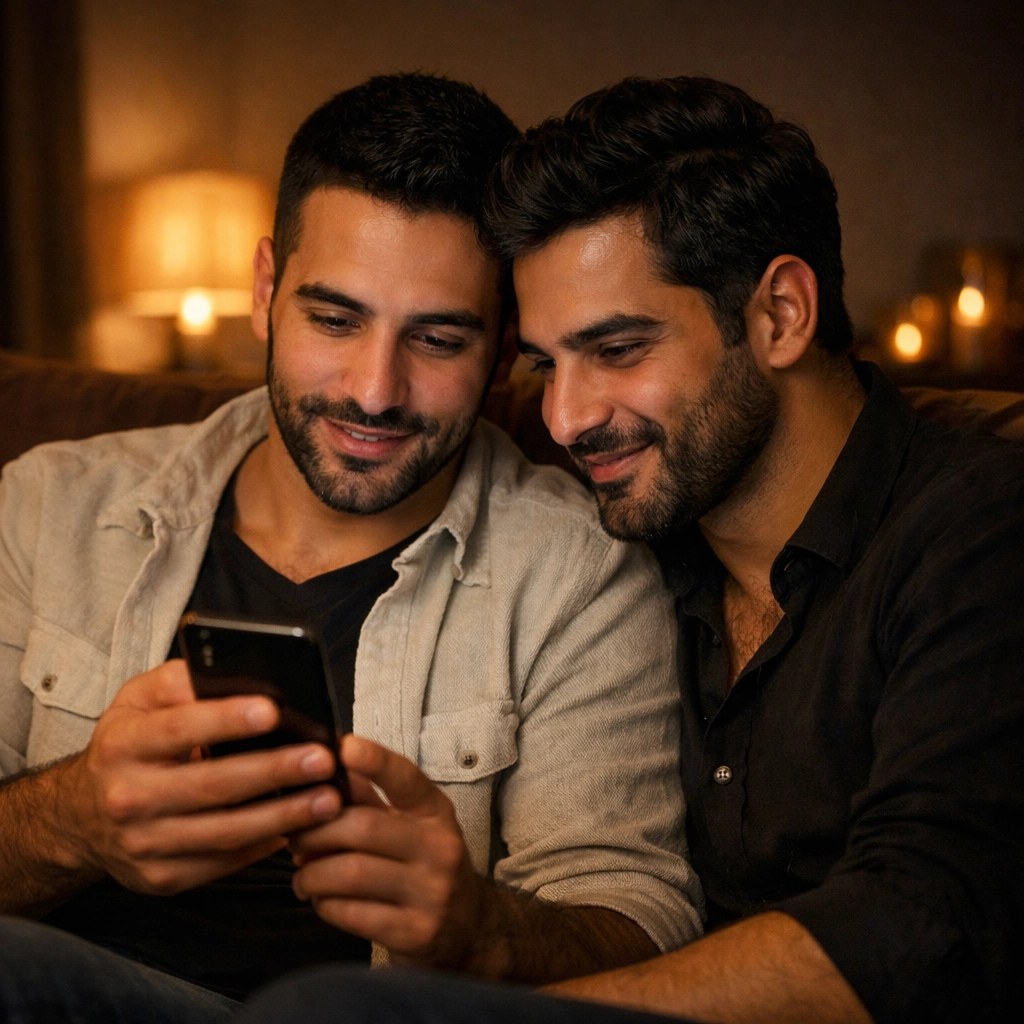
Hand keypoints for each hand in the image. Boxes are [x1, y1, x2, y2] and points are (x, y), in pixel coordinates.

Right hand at [57, 659, 342, 895]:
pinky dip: (267, 845)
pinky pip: (224, 862)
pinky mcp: (162, 877)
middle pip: (211, 785)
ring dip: (284, 816)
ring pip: (225, 832)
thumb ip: (178, 682)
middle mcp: (128, 797)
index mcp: (122, 745)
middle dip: (274, 771)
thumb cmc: (129, 746)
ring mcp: (144, 844)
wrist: (83, 815)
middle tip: (323, 758)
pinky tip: (303, 827)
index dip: (226, 719)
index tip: (273, 711)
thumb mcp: (138, 701)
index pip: (178, 729)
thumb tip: (231, 673)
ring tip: (329, 798)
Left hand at [289, 735, 482, 965]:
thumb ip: (368, 798)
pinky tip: (322, 900)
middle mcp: (440, 847)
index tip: (343, 746)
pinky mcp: (414, 932)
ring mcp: (430, 892)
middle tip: (294, 840)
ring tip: (303, 876)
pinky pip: (351, 914)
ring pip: (350, 873)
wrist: (468, 926)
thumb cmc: (425, 863)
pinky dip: (324, 905)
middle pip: (362, 828)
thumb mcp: (409, 825)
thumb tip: (324, 766)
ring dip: (312, 874)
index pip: (406, 779)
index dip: (375, 761)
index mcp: (435, 812)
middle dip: (316, 833)